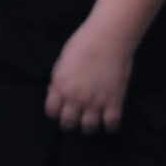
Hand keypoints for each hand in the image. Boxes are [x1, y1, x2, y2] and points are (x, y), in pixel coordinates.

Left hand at [45, 16, 136, 133]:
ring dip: (89, 127)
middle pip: (68, 124)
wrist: (108, 37)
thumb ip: (58, 78)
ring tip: (92, 121)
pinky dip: (110, 127)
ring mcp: (95, 101)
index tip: (61, 111)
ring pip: (88, 128)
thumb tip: (52, 91)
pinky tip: (110, 120)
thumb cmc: (84, 43)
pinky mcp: (114, 101)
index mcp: (61, 86)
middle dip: (70, 123)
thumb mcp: (63, 59)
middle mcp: (76, 97)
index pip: (51, 112)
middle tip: (76, 119)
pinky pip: (111, 124)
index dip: (55, 113)